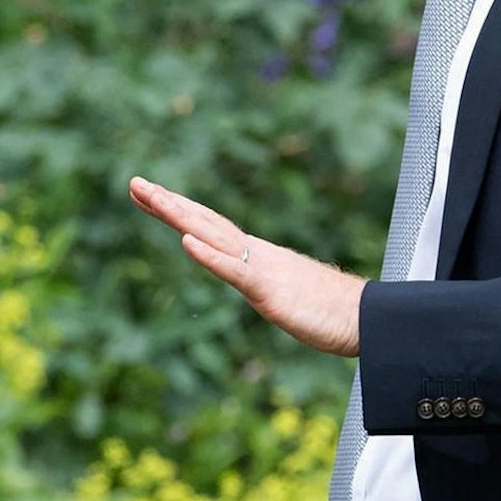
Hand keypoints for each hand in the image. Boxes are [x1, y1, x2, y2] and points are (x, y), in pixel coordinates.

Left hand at [130, 176, 364, 356]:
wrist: (366, 318)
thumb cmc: (331, 310)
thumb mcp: (286, 295)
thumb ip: (268, 283)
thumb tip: (258, 281)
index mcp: (257, 256)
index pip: (210, 227)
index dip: (178, 209)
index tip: (148, 194)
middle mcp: (257, 254)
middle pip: (206, 222)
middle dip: (168, 203)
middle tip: (134, 182)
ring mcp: (263, 269)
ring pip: (215, 237)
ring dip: (181, 217)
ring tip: (152, 198)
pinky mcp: (270, 290)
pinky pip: (235, 270)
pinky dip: (209, 255)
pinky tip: (186, 242)